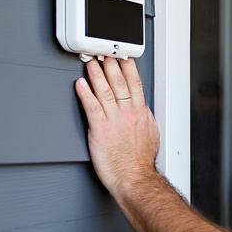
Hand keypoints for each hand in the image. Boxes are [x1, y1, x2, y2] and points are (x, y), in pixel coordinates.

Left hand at [74, 57, 160, 198]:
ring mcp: (114, 120)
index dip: (129, 70)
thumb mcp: (151, 136)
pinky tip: (80, 84)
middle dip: (112, 66)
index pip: (135, 85)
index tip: (124, 59)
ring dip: (98, 75)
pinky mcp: (100, 129)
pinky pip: (92, 107)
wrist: (135, 178)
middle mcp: (128, 114)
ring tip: (91, 63)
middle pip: (120, 83)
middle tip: (105, 53)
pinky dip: (86, 94)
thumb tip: (143, 113)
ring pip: (106, 91)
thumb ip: (145, 120)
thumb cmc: (140, 162)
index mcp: (141, 114)